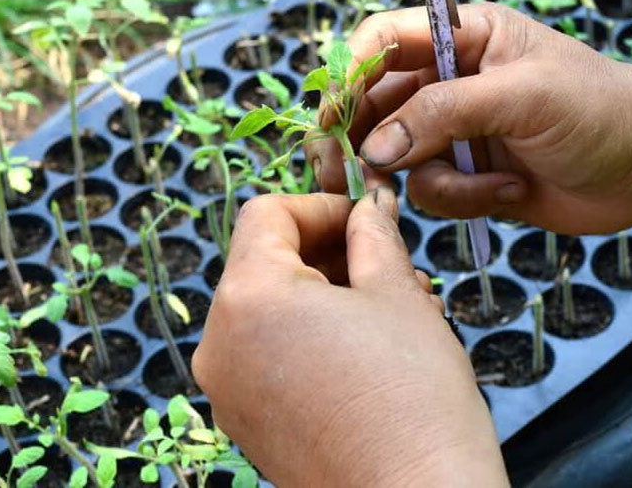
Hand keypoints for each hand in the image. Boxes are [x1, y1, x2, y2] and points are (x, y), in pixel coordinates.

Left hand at [192, 191, 507, 486]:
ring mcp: (230, 391)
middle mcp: (220, 345)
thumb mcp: (397, 294)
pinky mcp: (249, 426)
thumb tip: (368, 207)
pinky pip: (272, 358)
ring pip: (273, 313)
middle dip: (330, 255)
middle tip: (392, 266)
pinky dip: (313, 340)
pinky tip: (371, 352)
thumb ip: (373, 235)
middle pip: (266, 265)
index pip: (266, 215)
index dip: (321, 205)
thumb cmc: (411, 400)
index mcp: (247, 298)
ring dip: (328, 298)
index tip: (365, 218)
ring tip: (394, 312)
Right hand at [305, 3, 631, 234]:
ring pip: (398, 158)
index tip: (331, 115)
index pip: (384, 39)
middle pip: (374, 103)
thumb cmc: (601, 110)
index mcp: (464, 36)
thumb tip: (377, 148)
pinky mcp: (469, 177)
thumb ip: (445, 112)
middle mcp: (451, 80)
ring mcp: (457, 132)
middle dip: (359, 139)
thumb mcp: (523, 96)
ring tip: (484, 186)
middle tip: (342, 175)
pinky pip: (432, 193)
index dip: (349, 72)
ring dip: (430, 179)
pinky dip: (464, 200)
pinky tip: (512, 194)